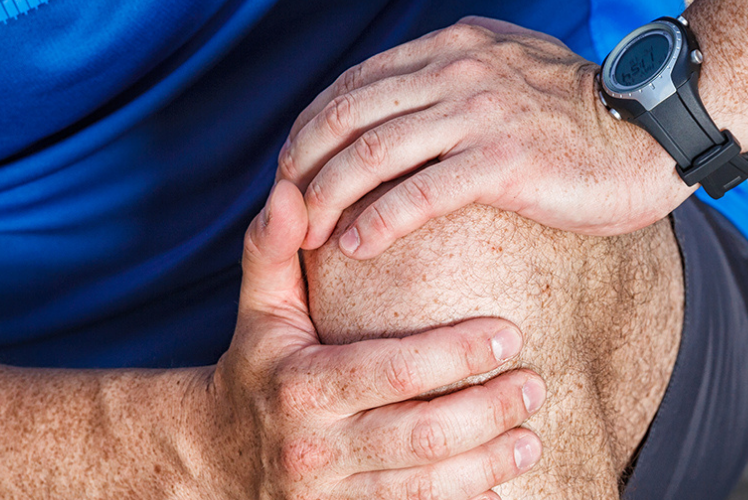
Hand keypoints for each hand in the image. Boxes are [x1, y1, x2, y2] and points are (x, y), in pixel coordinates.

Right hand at [195, 180, 544, 498]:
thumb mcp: (259, 310)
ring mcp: (330, 496)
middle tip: (534, 386)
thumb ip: (272, 249)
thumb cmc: (256, 368)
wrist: (213, 457)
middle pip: (421, 436)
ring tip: (531, 440)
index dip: (456, 354)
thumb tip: (288, 191)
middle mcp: (317, 448)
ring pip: (425, 490)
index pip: (393, 370)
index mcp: (303, 387)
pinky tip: (502, 488)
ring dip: (488, 464)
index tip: (510, 332)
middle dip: (488, 413)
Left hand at [278, 17, 689, 258]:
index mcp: (454, 47)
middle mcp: (458, 69)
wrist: (654, 133)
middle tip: (285, 207)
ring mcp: (481, 111)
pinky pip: (420, 192)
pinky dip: (378, 219)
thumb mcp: (513, 72)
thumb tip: (413, 106)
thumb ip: (461, 77)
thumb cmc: (584, 118)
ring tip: (307, 234)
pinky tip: (356, 245)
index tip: (295, 169)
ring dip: (328, 196)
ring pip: (374, 151)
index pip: (356, 83)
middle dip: (304, 163)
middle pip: (350, 113)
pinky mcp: (504, 160)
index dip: (312, 127)